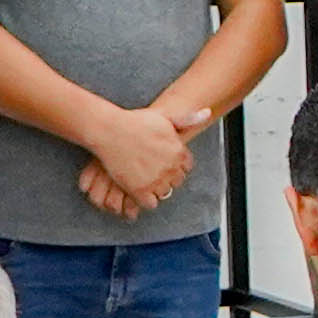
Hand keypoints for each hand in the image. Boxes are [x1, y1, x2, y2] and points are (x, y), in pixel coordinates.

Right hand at [76, 103, 192, 210]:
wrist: (110, 131)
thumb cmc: (135, 122)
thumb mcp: (165, 118)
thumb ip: (187, 119)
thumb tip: (207, 113)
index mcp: (179, 151)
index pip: (186, 167)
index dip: (175, 165)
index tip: (163, 161)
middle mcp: (171, 167)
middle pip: (176, 181)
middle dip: (167, 177)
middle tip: (151, 170)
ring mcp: (156, 180)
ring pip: (164, 193)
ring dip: (156, 188)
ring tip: (143, 177)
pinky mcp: (140, 191)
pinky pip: (150, 204)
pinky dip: (145, 199)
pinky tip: (137, 188)